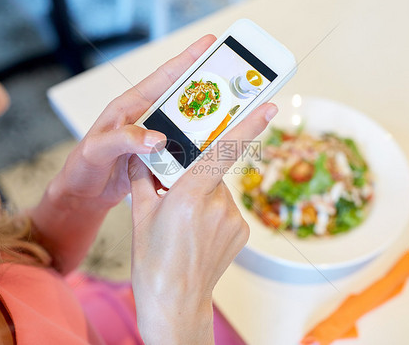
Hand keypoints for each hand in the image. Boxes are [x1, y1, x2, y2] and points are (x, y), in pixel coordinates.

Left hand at [54, 35, 216, 208]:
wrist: (83, 193)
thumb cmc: (83, 166)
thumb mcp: (98, 150)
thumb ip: (124, 140)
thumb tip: (158, 139)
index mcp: (130, 106)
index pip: (163, 78)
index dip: (187, 60)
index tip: (209, 44)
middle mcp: (146, 117)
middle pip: (182, 98)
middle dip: (208, 88)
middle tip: (233, 81)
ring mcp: (154, 136)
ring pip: (186, 124)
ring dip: (206, 122)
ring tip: (232, 116)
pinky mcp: (159, 156)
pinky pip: (183, 148)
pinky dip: (197, 149)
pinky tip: (212, 150)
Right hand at [128, 103, 277, 344]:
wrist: (174, 301)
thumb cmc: (154, 261)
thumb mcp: (140, 214)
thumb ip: (143, 177)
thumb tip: (141, 154)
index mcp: (189, 195)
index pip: (222, 151)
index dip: (248, 125)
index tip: (268, 107)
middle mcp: (217, 205)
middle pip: (211, 172)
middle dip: (195, 176)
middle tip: (176, 199)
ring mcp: (233, 220)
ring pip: (219, 190)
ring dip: (204, 195)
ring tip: (186, 223)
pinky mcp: (242, 231)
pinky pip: (227, 208)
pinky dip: (214, 211)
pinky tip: (199, 231)